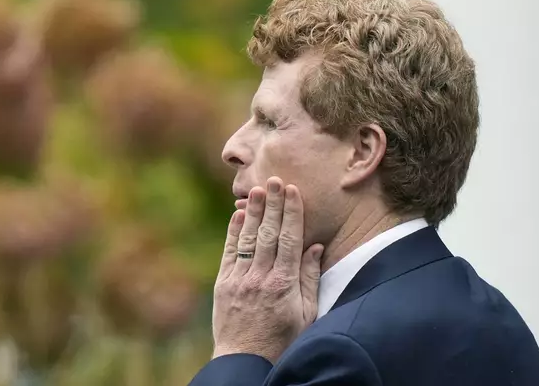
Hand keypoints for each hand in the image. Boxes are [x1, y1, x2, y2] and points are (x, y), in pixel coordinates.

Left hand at [211, 177, 323, 363]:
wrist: (246, 360)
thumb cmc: (283, 340)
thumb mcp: (307, 315)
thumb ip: (310, 279)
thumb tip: (315, 247)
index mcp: (284, 284)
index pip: (288, 240)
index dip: (291, 213)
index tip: (292, 191)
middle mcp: (260, 278)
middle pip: (267, 233)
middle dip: (272, 204)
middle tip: (274, 179)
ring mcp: (239, 280)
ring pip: (247, 239)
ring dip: (252, 212)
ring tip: (257, 190)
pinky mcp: (223, 285)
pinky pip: (229, 252)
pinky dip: (233, 232)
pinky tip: (238, 215)